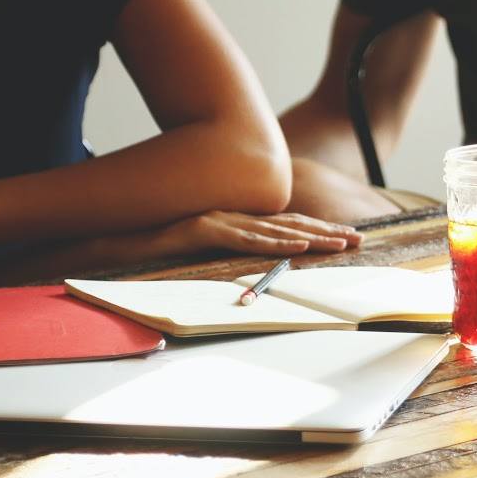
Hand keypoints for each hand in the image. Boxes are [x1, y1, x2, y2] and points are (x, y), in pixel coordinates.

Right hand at [139, 210, 363, 258]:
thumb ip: (234, 247)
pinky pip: (245, 239)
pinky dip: (273, 244)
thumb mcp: (207, 248)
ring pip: (275, 231)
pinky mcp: (204, 229)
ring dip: (311, 238)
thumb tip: (263, 261)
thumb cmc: (161, 246)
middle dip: (327, 232)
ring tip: (340, 245)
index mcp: (238, 219)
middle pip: (290, 225)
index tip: (349, 236)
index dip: (320, 229)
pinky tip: (297, 248)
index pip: (288, 225)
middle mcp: (234, 215)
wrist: (117, 237)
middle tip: (359, 239)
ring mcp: (220, 220)